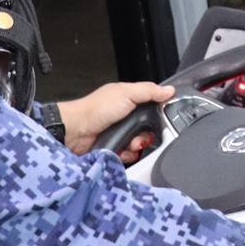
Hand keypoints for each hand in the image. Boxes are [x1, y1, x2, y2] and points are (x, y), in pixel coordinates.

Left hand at [56, 82, 175, 161]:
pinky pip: (131, 155)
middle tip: (141, 133)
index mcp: (129, 100)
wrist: (75, 132)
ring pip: (141, 143)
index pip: (153, 107)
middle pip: (149, 128)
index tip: (162, 118)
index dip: (159, 113)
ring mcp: (120, 133)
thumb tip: (169, 91)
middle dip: (148, 133)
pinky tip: (123, 149)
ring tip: (130, 142)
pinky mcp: (115, 148)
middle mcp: (125, 117)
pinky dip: (128, 154)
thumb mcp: (125, 93)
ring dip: (138, 144)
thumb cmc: (94, 109)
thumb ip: (149, 91)